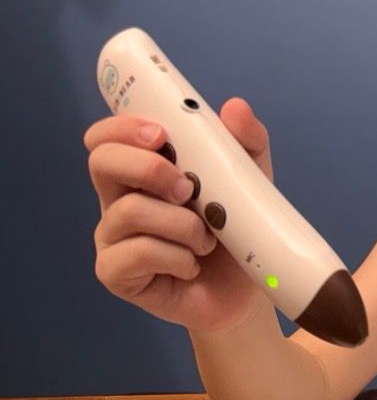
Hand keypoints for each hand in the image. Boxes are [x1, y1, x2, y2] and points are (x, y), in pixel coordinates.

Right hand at [85, 97, 274, 333]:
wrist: (247, 292)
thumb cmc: (239, 233)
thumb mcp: (252, 182)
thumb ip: (246, 144)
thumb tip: (235, 107)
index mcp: (142, 172)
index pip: (106, 137)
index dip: (124, 127)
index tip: (162, 134)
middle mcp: (119, 200)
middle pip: (102, 162)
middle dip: (150, 168)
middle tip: (190, 189)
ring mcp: (114, 238)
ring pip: (130, 211)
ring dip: (183, 225)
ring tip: (208, 240)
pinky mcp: (117, 274)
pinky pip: (138, 253)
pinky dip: (178, 257)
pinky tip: (192, 266)